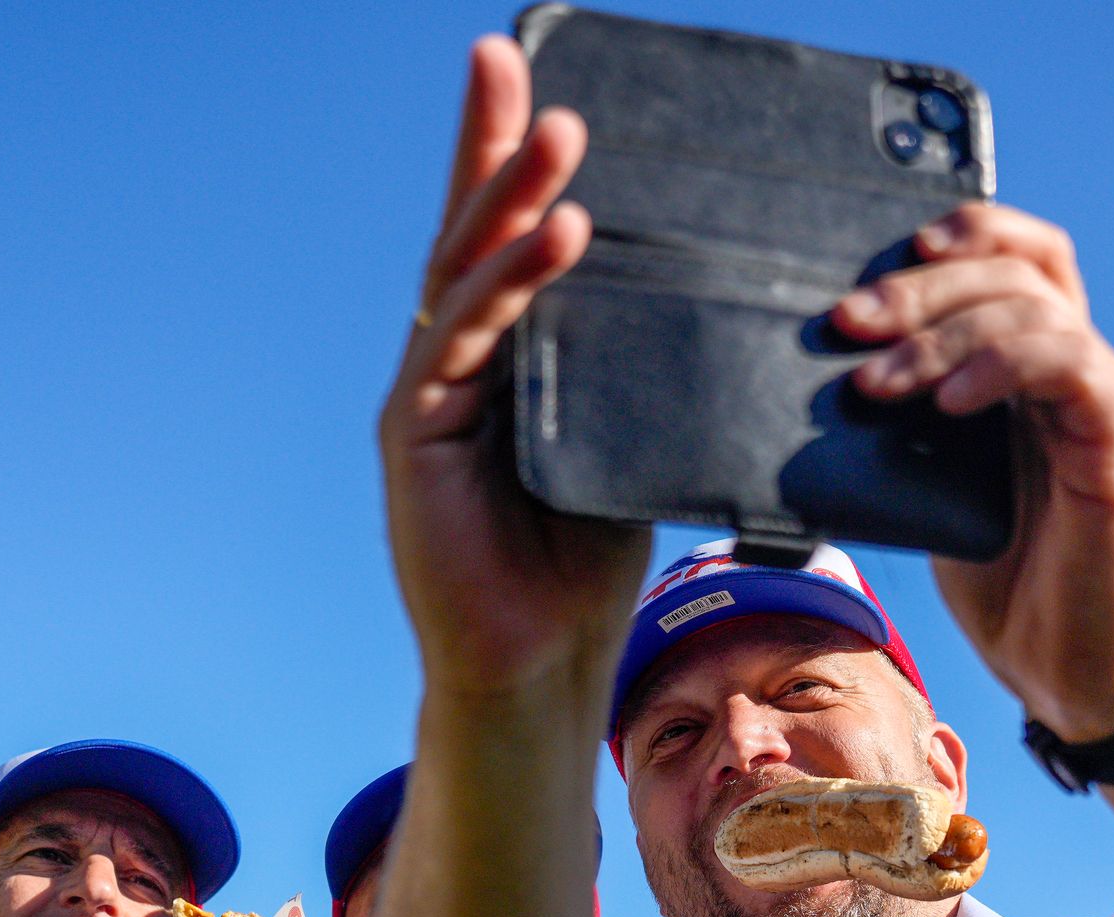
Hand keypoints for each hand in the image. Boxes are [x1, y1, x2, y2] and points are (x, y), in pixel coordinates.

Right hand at [379, 35, 649, 698]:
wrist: (537, 659)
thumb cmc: (582, 556)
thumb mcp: (622, 439)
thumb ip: (629, 370)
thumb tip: (697, 299)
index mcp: (503, 360)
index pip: (505, 243)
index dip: (509, 161)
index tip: (525, 75)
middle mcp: (457, 364)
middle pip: (471, 234)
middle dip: (493, 147)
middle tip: (513, 61)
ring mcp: (430, 395)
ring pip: (465, 275)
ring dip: (510, 196)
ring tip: (557, 134)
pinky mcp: (416, 435)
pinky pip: (463, 341)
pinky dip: (508, 285)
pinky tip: (554, 234)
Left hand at [832, 204, 1113, 740]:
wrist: (1069, 674)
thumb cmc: (1005, 586)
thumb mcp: (931, 490)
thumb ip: (903, 430)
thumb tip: (818, 391)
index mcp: (1035, 372)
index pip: (1020, 257)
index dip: (964, 233)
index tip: (884, 256)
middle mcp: (1078, 371)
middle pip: (1015, 269)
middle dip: (920, 286)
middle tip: (848, 323)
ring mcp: (1105, 400)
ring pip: (1035, 306)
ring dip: (941, 335)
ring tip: (877, 386)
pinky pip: (1070, 363)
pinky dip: (1001, 366)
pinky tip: (948, 404)